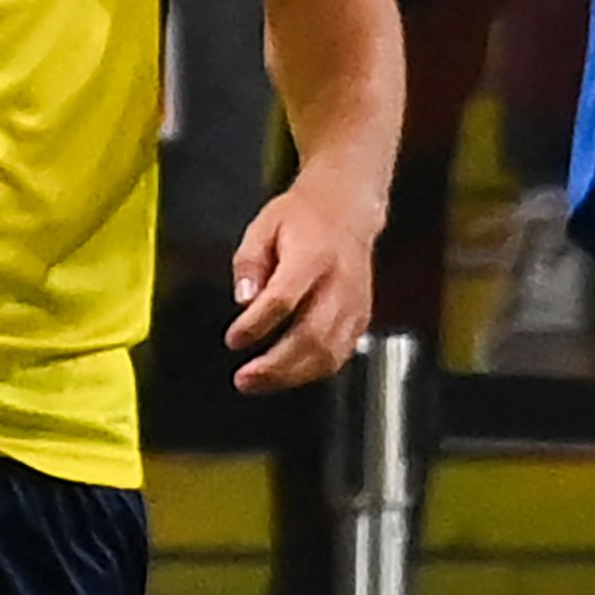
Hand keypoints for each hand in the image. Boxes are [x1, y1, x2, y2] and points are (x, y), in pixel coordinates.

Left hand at [226, 172, 381, 390]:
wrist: (346, 211)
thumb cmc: (302, 218)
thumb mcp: (262, 225)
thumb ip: (249, 263)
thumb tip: (242, 299)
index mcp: (313, 256)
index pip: (284, 298)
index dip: (257, 324)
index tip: (233, 339)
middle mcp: (339, 285)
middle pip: (311, 336)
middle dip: (276, 365)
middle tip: (245, 379)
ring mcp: (355, 306)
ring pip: (330, 354)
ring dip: (293, 376)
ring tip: (259, 383)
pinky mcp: (362, 320)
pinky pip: (341, 355)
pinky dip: (314, 371)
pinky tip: (288, 375)